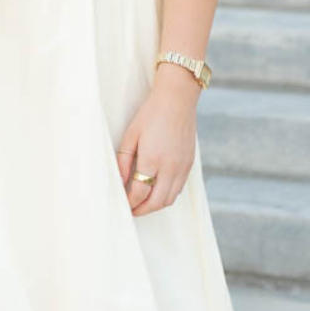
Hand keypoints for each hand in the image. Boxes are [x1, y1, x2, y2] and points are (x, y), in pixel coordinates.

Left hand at [115, 74, 199, 214]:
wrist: (178, 99)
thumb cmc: (151, 114)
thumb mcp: (131, 135)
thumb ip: (124, 161)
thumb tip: (120, 181)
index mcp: (153, 159)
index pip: (139, 192)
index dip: (129, 203)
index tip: (122, 205)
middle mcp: (170, 166)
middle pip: (157, 202)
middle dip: (142, 210)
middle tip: (130, 211)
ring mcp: (182, 167)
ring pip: (170, 199)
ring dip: (155, 205)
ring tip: (142, 204)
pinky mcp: (189, 164)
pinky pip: (178, 189)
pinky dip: (167, 196)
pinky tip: (156, 191)